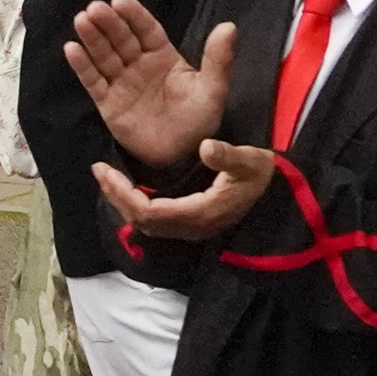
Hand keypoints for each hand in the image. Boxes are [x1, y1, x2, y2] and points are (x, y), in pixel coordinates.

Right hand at [65, 0, 237, 168]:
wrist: (182, 156)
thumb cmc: (199, 120)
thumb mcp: (213, 88)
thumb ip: (217, 58)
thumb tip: (229, 26)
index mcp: (163, 56)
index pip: (146, 30)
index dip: (133, 15)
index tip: (120, 0)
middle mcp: (139, 65)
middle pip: (120, 39)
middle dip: (108, 23)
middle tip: (95, 8)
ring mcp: (121, 82)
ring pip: (104, 55)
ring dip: (92, 38)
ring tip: (81, 20)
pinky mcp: (107, 103)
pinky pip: (93, 81)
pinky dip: (82, 65)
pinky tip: (71, 48)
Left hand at [96, 138, 278, 242]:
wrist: (277, 194)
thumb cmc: (264, 176)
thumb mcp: (251, 161)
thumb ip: (229, 156)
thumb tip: (205, 147)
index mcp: (199, 213)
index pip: (148, 211)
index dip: (123, 194)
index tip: (106, 170)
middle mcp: (190, 226)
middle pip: (141, 220)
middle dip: (117, 196)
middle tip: (99, 170)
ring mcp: (190, 228)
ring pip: (146, 223)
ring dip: (123, 201)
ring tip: (107, 177)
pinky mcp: (191, 223)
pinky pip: (154, 220)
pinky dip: (136, 204)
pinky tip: (129, 186)